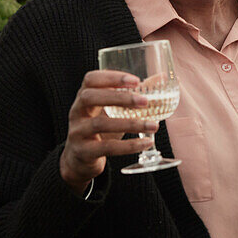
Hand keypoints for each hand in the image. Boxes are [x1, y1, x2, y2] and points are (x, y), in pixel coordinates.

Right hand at [58, 70, 157, 195]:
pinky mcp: (83, 151)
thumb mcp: (114, 109)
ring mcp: (77, 132)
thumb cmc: (102, 127)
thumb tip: (161, 77)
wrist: (80, 159)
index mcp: (85, 96)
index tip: (136, 81)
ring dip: (130, 124)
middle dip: (119, 97)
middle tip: (145, 101)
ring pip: (99, 124)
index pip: (91, 79)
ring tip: (154, 125)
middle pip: (90, 97)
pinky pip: (106, 147)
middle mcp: (77, 111)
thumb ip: (134, 93)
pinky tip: (146, 142)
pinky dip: (128, 145)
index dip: (111, 77)